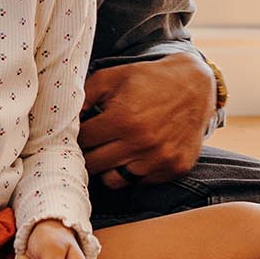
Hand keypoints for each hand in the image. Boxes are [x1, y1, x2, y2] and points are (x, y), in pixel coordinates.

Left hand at [79, 53, 212, 189]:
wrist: (195, 85)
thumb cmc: (148, 79)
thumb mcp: (112, 77)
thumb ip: (83, 96)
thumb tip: (64, 118)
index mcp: (123, 119)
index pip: (83, 141)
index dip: (75, 138)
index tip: (77, 134)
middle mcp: (142, 143)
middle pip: (94, 165)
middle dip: (87, 154)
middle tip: (90, 145)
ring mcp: (160, 159)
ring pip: (115, 180)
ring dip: (108, 168)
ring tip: (111, 151)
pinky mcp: (175, 168)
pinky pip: (141, 181)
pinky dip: (134, 171)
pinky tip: (135, 154)